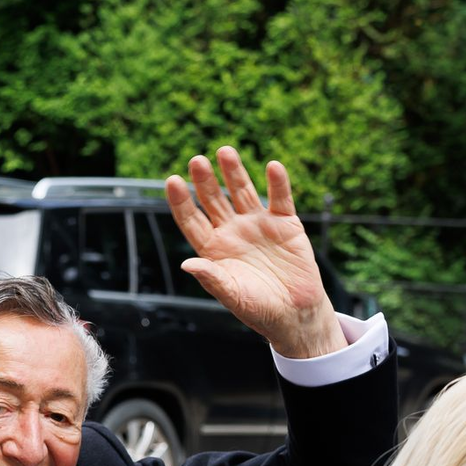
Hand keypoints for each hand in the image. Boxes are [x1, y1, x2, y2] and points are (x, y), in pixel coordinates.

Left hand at [164, 147, 343, 358]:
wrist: (294, 314)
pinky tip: (272, 167)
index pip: (192, 221)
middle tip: (196, 161)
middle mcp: (233, 232)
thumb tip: (187, 263)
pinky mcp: (286, 224)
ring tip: (224, 151)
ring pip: (243, 192)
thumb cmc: (257, 309)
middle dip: (205, 181)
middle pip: (214, 200)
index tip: (172, 181)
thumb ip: (211, 278)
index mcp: (213, 249)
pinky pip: (281, 199)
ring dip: (235, 173)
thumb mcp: (231, 295)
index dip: (181, 202)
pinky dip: (278, 183)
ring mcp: (258, 225)